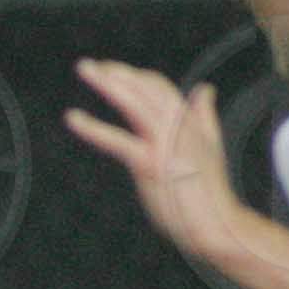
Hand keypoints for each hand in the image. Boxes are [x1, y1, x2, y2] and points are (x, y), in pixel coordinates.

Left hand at [65, 60, 244, 260]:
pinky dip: (93, 128)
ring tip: (84, 69)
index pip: (159, 88)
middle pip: (144, 87)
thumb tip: (205, 89)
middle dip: (117, 73)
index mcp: (188, 121)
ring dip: (107, 82)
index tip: (113, 72)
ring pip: (133, 102)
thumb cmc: (211, 192)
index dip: (135, 77)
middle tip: (89, 65)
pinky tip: (73, 118)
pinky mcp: (150, 163)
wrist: (216, 223)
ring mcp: (165, 143)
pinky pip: (117, 140)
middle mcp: (178, 126)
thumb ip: (205, 116)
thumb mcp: (211, 146)